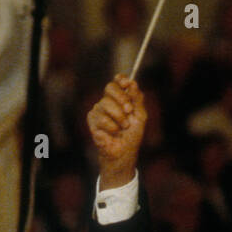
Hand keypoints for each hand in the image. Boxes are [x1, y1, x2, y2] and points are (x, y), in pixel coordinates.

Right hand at [87, 75, 145, 189]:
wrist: (123, 152)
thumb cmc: (132, 135)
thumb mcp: (140, 115)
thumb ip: (137, 99)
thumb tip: (132, 83)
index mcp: (120, 97)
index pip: (117, 81)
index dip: (121, 80)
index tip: (127, 83)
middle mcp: (108, 101)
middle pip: (110, 87)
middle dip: (121, 97)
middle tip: (128, 110)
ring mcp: (98, 109)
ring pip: (105, 103)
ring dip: (119, 117)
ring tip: (123, 127)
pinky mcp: (92, 120)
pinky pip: (101, 117)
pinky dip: (111, 126)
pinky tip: (113, 132)